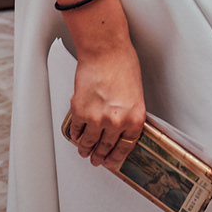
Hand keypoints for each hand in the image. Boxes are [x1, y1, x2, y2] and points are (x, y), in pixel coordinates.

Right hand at [65, 34, 145, 169]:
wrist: (105, 50)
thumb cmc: (122, 64)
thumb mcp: (136, 94)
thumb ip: (128, 114)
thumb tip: (120, 129)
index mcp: (135, 119)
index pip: (126, 147)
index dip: (116, 157)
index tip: (111, 161)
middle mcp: (117, 122)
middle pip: (106, 147)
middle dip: (100, 156)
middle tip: (97, 160)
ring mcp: (97, 118)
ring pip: (89, 142)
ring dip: (86, 148)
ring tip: (84, 151)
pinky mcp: (80, 111)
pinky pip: (77, 129)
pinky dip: (76, 134)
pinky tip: (77, 136)